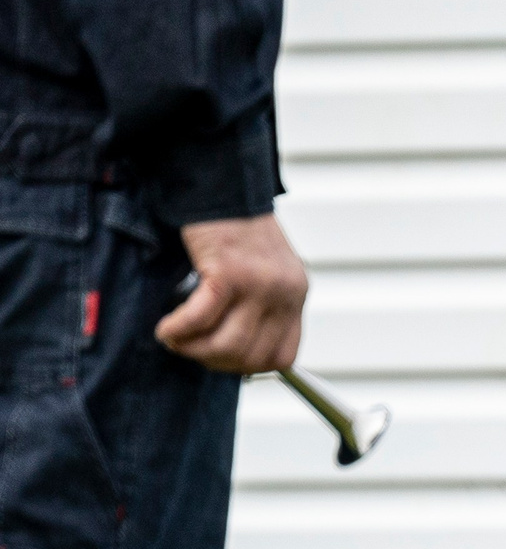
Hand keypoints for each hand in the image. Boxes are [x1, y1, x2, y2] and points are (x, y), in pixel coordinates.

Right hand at [156, 214, 307, 372]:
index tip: (222, 360)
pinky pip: (200, 319)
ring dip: (194, 349)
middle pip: (251, 356)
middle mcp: (284, 293)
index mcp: (296, 294)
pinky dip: (178, 329)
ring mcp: (259, 285)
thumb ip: (259, 306)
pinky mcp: (228, 273)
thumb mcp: (263, 269)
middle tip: (190, 349)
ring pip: (227, 344)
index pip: (284, 357)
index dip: (249, 367)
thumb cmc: (232, 226)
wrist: (220, 182)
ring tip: (175, 339)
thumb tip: (233, 350)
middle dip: (215, 361)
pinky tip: (166, 328)